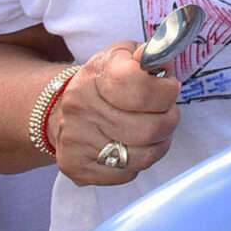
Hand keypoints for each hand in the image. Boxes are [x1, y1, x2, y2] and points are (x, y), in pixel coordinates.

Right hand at [48, 43, 179, 188]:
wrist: (61, 108)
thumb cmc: (103, 81)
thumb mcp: (124, 56)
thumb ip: (148, 55)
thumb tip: (163, 63)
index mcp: (96, 76)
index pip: (142, 90)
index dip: (167, 91)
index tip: (169, 88)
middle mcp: (81, 109)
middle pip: (149, 129)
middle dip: (169, 121)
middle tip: (167, 113)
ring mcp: (76, 141)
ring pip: (142, 157)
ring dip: (159, 144)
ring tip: (156, 132)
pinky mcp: (76, 168)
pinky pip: (126, 174)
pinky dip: (138, 163)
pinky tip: (134, 147)